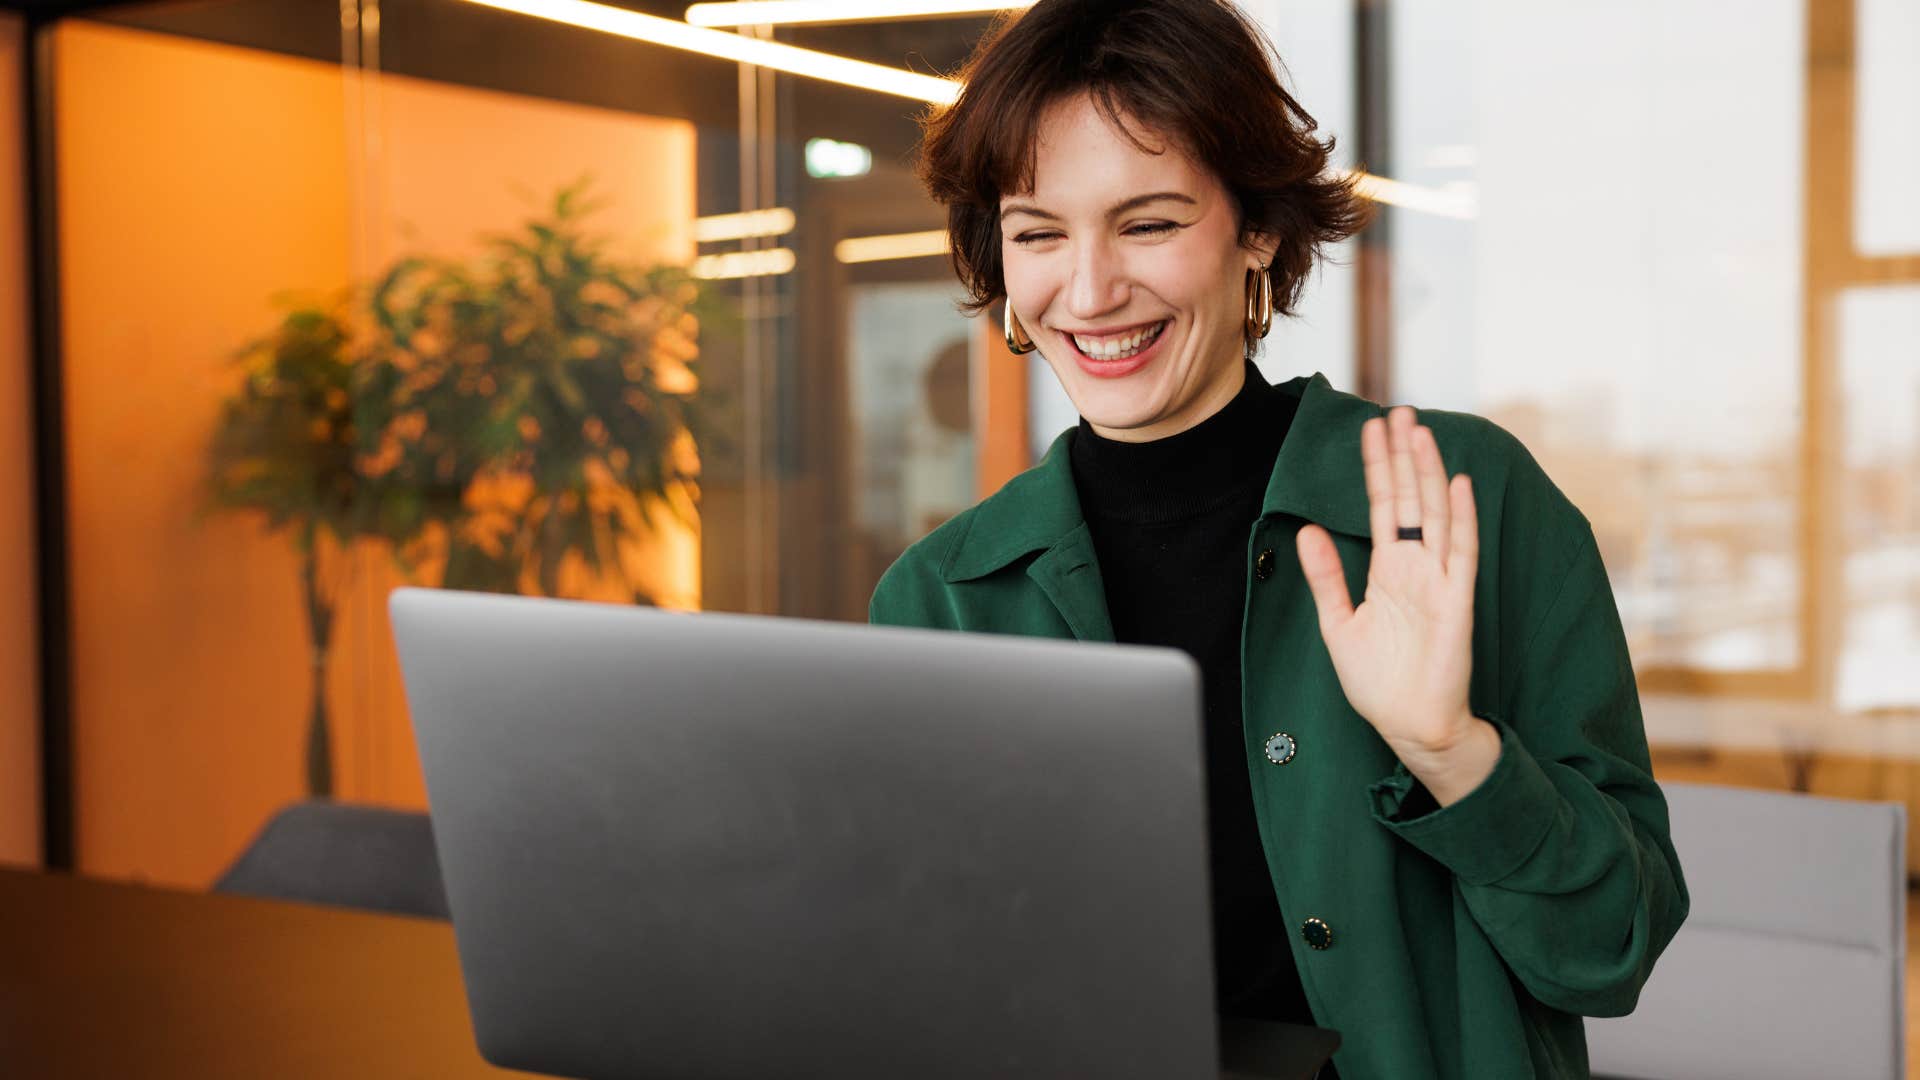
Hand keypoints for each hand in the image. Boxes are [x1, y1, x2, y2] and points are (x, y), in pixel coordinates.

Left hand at [1295, 407, 1489, 788]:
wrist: (1411, 726)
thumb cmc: (1380, 683)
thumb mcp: (1340, 624)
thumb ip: (1327, 577)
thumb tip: (1308, 531)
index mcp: (1388, 572)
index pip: (1381, 507)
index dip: (1376, 468)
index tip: (1371, 429)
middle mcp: (1415, 569)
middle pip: (1408, 500)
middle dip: (1402, 456)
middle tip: (1397, 411)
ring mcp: (1439, 582)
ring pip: (1434, 515)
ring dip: (1427, 473)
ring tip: (1419, 432)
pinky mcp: (1457, 603)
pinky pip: (1460, 554)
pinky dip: (1459, 519)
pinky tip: (1456, 484)